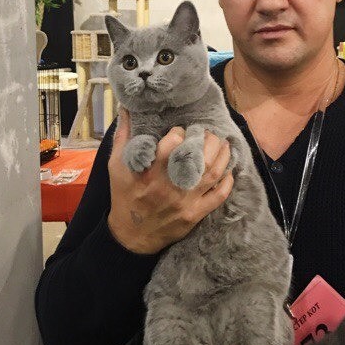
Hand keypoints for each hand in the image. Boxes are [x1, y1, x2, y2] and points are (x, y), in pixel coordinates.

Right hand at [107, 110, 233, 254]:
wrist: (132, 235)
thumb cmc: (124, 196)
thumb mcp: (116, 166)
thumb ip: (123, 136)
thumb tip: (127, 108)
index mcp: (150, 174)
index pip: (172, 146)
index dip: (179, 134)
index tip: (180, 131)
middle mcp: (170, 187)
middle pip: (198, 158)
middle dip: (207, 140)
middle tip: (207, 132)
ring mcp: (185, 202)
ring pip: (212, 174)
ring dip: (222, 155)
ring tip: (222, 143)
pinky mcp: (195, 214)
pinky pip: (218, 197)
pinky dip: (227, 182)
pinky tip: (228, 170)